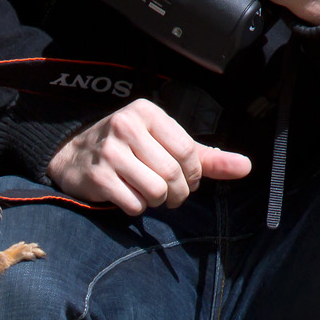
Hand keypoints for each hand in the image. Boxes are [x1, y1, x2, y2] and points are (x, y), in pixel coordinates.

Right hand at [46, 99, 252, 214]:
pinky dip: (136, 208)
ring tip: (149, 194)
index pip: (188, 151)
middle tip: (169, 193)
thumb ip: (206, 157)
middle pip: (173, 174)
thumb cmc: (128, 150)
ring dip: (157, 201)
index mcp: (147, 112)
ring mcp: (109, 151)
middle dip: (177, 192)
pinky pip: (134, 204)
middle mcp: (126, 126)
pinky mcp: (97, 176)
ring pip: (155, 191)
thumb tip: (246, 167)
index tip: (186, 179)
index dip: (193, 174)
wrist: (73, 156)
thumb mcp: (164, 145)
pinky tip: (128, 196)